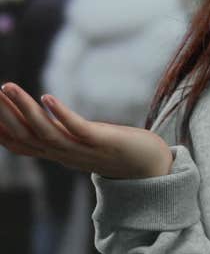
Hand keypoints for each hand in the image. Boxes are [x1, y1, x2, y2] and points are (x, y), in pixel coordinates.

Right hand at [0, 83, 173, 178]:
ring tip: (7, 87)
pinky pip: (78, 129)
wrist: (150, 166)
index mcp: (58, 154)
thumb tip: (40, 115)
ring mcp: (84, 150)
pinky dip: (62, 114)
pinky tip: (48, 97)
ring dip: (25, 109)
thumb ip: (59, 131)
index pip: (20, 144)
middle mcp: (66, 154)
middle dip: (4, 114)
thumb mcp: (80, 140)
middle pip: (26, 136)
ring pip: (46, 132)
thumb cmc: (115, 149)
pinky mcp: (104, 142)